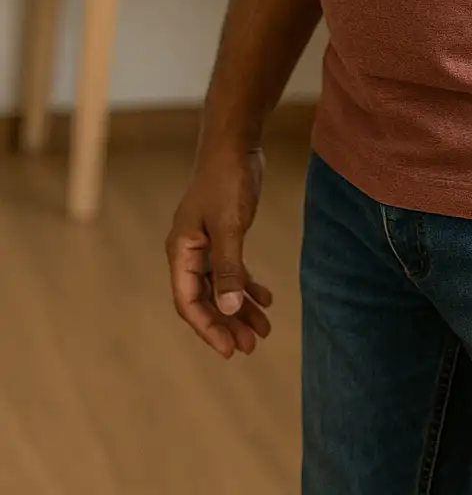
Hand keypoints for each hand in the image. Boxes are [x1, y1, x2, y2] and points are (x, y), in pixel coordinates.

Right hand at [166, 144, 271, 358]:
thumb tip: (229, 309)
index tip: (230, 349)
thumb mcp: (229, 226)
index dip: (208, 328)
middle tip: (251, 346)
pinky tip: (265, 299)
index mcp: (181, 251)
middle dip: (227, 324)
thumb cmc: (227, 181)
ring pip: (221, 287)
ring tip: (263, 331)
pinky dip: (247, 286)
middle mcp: (189, 251)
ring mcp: (206, 244)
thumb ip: (229, 267)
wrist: (234, 145)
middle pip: (206, 299)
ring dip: (240, 308)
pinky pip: (232, 270)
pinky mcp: (223, 235)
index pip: (189, 301)